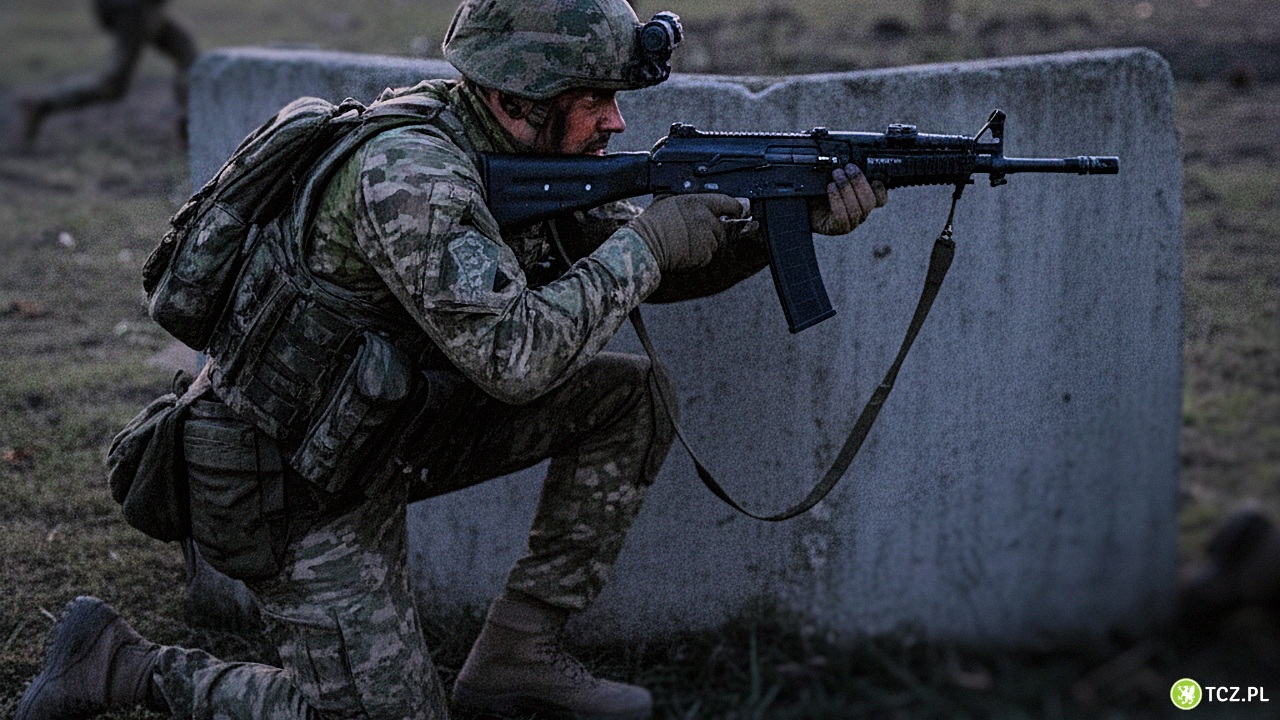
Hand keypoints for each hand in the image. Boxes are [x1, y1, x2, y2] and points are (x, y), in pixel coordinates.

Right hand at [628, 193, 744, 271]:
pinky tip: (685, 251)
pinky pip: (708, 255)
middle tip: (697, 234)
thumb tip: (696, 200)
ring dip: (706, 243)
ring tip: (686, 242)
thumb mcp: (668, 200)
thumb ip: (687, 199)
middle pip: (723, 227)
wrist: (646, 245)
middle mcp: (706, 219)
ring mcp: (707, 238)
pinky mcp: (705, 255)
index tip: (736, 212)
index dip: (735, 209)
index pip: (729, 203)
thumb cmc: (652, 222)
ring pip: (716, 242)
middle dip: (714, 231)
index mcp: (698, 203)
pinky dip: (700, 256)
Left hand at [809, 163, 887, 235]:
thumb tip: (853, 159)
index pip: (880, 199)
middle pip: (869, 202)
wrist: (804, 203)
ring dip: (846, 189)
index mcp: (863, 200)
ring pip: (857, 209)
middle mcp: (860, 213)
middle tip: (848, 168)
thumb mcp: (835, 177)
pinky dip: (837, 200)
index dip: (881, 190)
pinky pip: (842, 217)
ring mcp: (849, 223)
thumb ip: (847, 171)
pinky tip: (831, 188)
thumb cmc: (820, 190)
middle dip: (859, 182)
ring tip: (837, 174)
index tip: (874, 178)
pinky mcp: (837, 228)